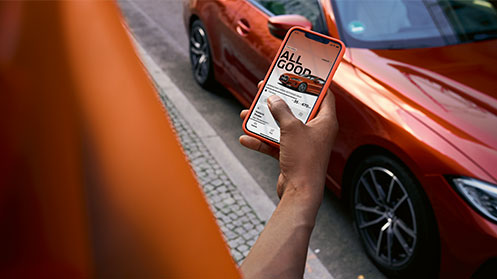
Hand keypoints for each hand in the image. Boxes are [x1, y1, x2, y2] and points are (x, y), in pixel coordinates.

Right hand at [239, 84, 337, 202]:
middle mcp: (316, 131)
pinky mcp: (292, 155)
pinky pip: (275, 143)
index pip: (324, 94)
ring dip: (266, 120)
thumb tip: (273, 98)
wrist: (299, 192)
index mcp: (325, 121)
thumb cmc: (304, 160)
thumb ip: (281, 110)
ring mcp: (304, 143)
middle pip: (298, 109)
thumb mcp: (291, 128)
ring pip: (283, 126)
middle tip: (268, 89)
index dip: (313, 83)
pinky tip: (246, 137)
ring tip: (249, 112)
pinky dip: (261, 140)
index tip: (300, 74)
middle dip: (281, 100)